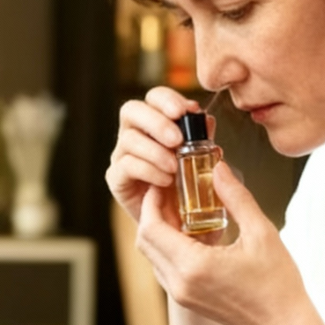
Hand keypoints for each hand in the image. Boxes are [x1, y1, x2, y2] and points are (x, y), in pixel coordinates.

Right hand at [106, 87, 210, 227]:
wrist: (180, 226)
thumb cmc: (190, 190)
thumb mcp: (202, 162)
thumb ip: (203, 141)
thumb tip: (207, 121)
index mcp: (154, 124)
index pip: (153, 98)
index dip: (167, 99)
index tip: (187, 110)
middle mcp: (134, 135)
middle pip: (131, 110)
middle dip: (156, 120)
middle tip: (177, 139)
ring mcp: (122, 156)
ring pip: (129, 139)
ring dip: (155, 151)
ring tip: (175, 167)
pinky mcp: (117, 179)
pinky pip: (126, 166)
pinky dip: (148, 170)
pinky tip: (165, 180)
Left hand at [135, 160, 307, 324]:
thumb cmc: (277, 283)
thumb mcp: (261, 232)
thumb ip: (236, 197)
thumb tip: (218, 168)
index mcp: (194, 266)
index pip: (151, 228)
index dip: (151, 202)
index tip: (162, 184)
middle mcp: (179, 283)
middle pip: (145, 241)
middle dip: (152, 213)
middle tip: (170, 193)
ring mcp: (181, 294)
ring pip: (152, 255)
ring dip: (159, 231)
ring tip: (180, 209)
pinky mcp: (186, 300)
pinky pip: (165, 268)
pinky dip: (169, 247)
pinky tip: (191, 232)